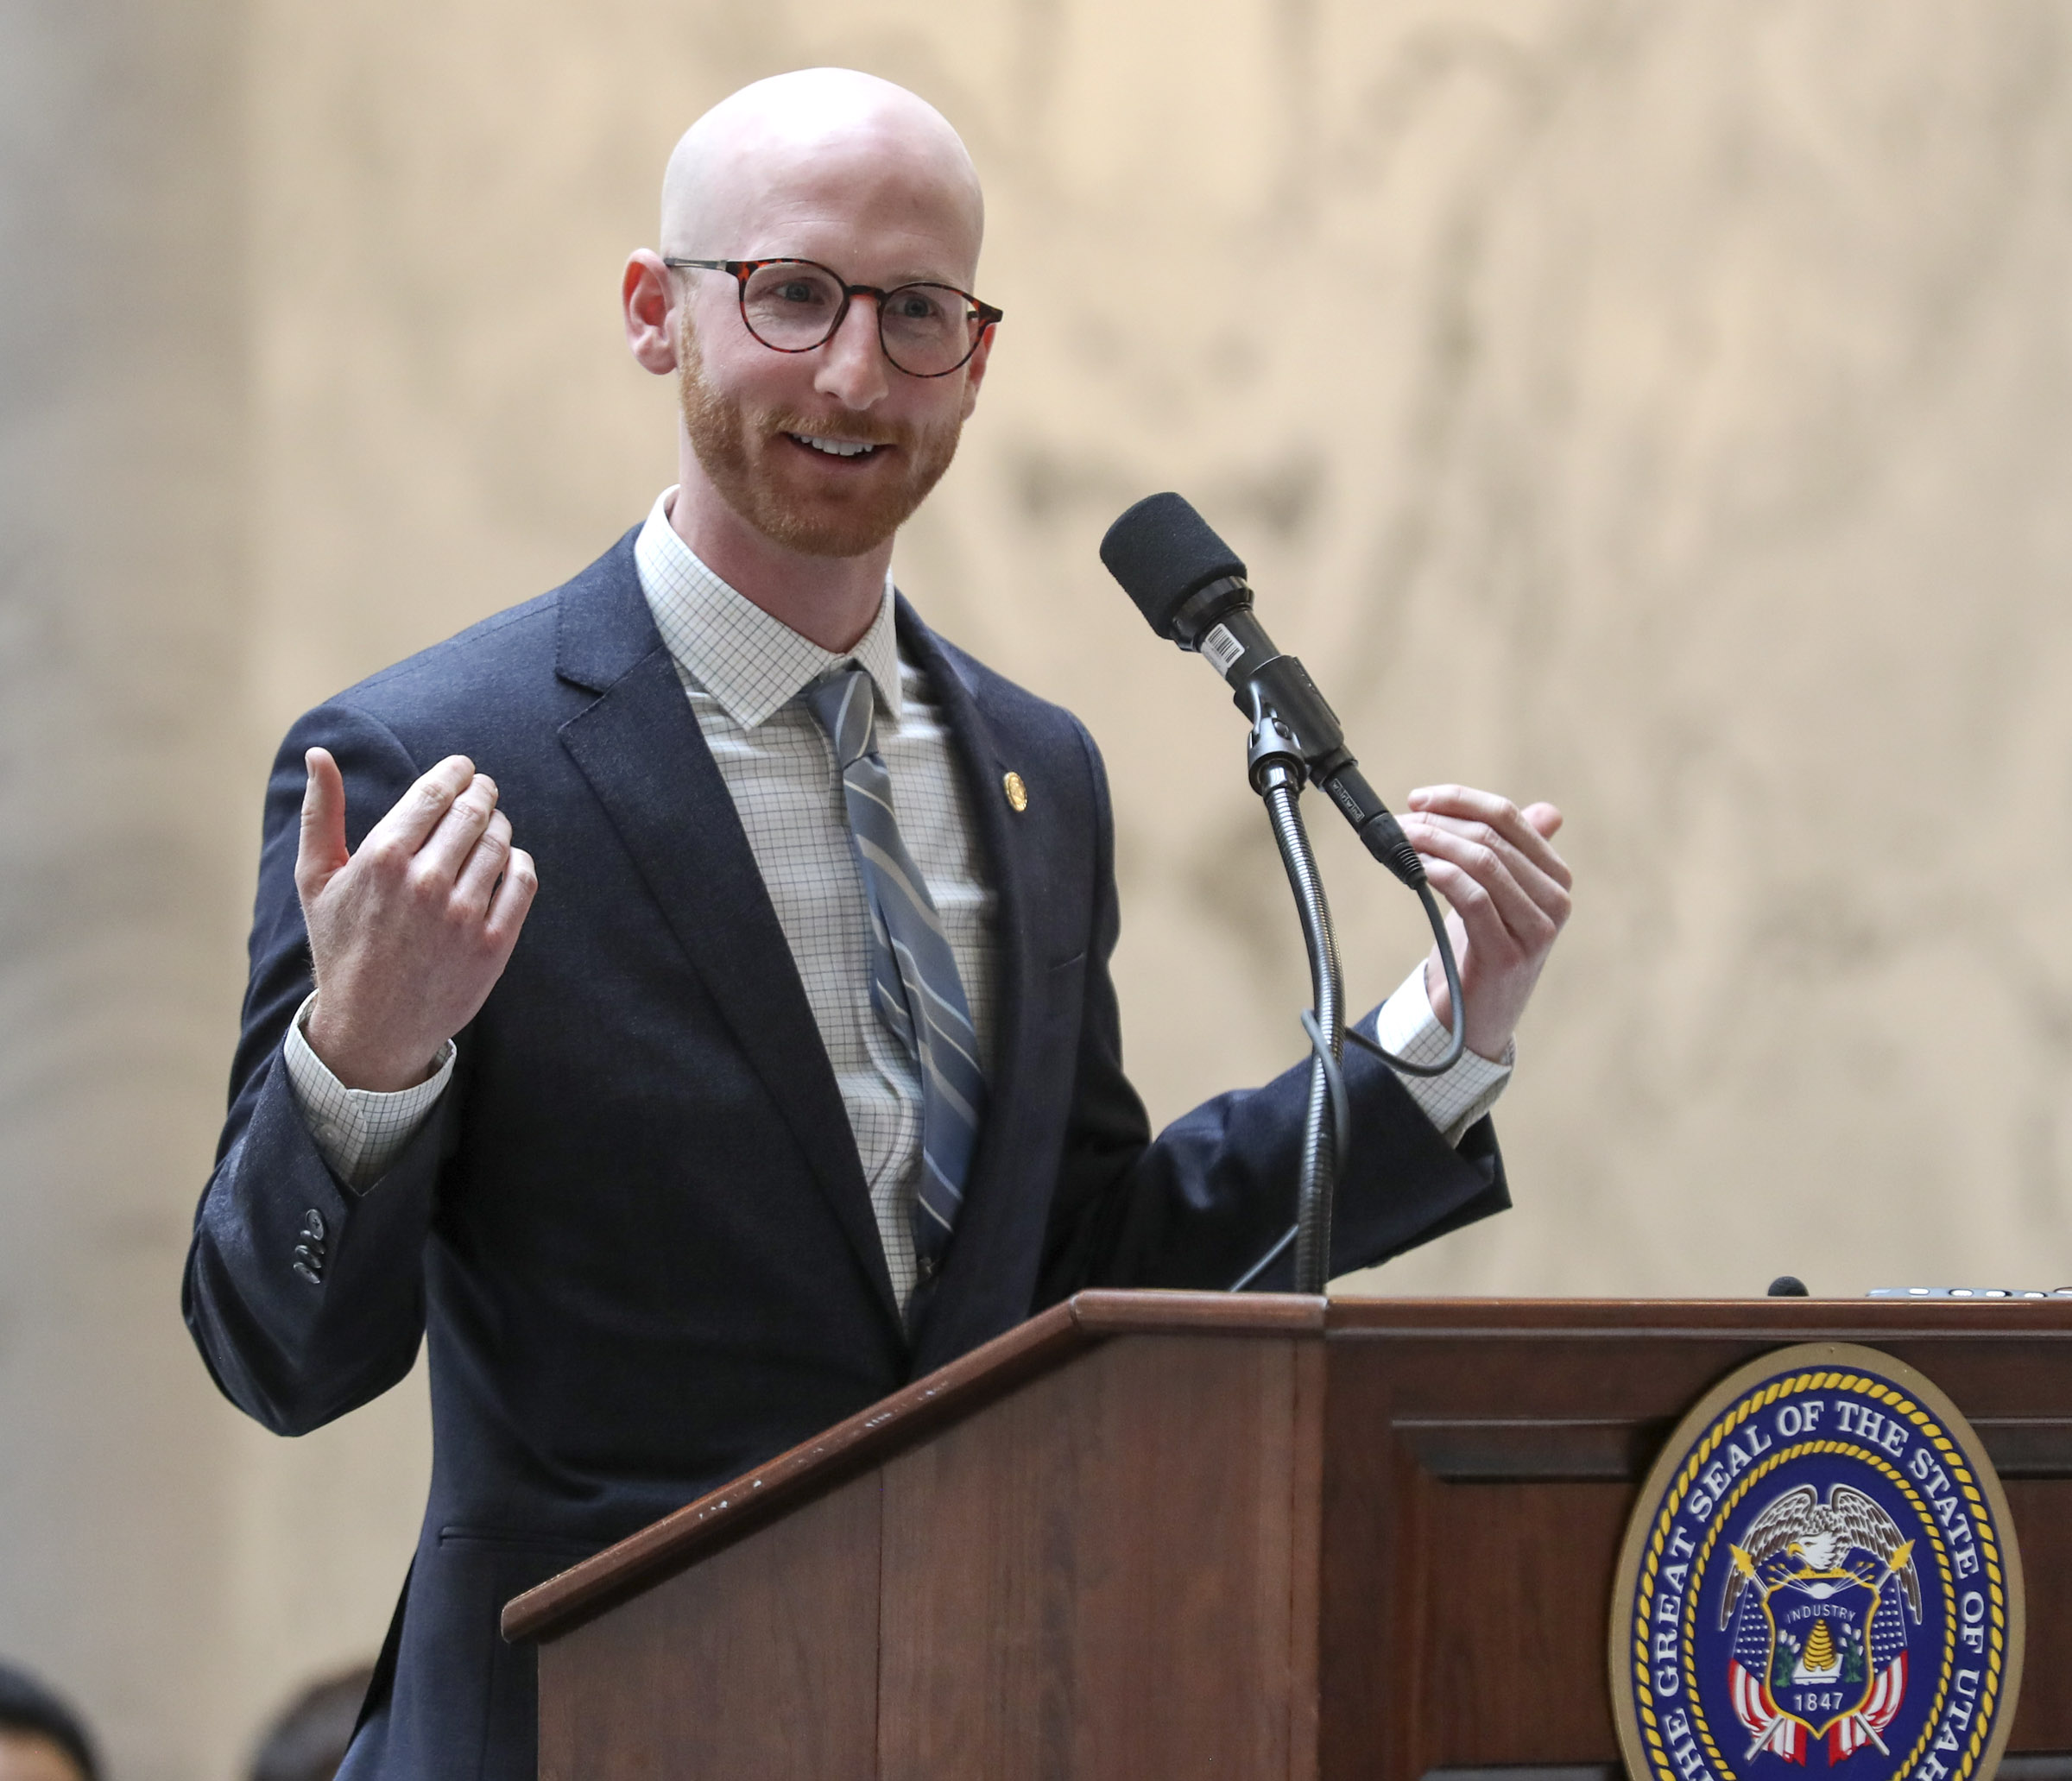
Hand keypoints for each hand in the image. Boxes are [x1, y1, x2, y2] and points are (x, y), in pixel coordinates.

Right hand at [296, 749, 537, 1090]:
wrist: (372, 1026)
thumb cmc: (342, 945)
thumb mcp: (317, 881)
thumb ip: (320, 814)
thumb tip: (317, 754)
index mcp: (382, 859)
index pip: (435, 793)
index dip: (456, 772)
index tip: (463, 768)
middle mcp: (426, 884)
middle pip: (473, 813)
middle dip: (482, 792)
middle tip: (483, 789)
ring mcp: (463, 916)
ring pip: (500, 844)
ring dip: (500, 825)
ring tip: (490, 825)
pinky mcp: (493, 945)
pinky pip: (523, 882)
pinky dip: (519, 862)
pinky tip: (507, 861)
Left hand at [1400, 785, 1569, 1061]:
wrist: (1471, 1022)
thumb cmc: (1480, 952)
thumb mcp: (1499, 896)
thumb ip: (1516, 854)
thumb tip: (1548, 811)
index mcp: (1555, 877)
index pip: (1509, 816)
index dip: (1460, 800)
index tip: (1419, 799)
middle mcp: (1555, 900)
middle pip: (1493, 836)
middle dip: (1438, 822)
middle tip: (1400, 824)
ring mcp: (1536, 929)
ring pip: (1483, 862)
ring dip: (1433, 844)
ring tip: (1401, 842)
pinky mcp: (1507, 954)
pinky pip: (1472, 897)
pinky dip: (1439, 874)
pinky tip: (1415, 868)